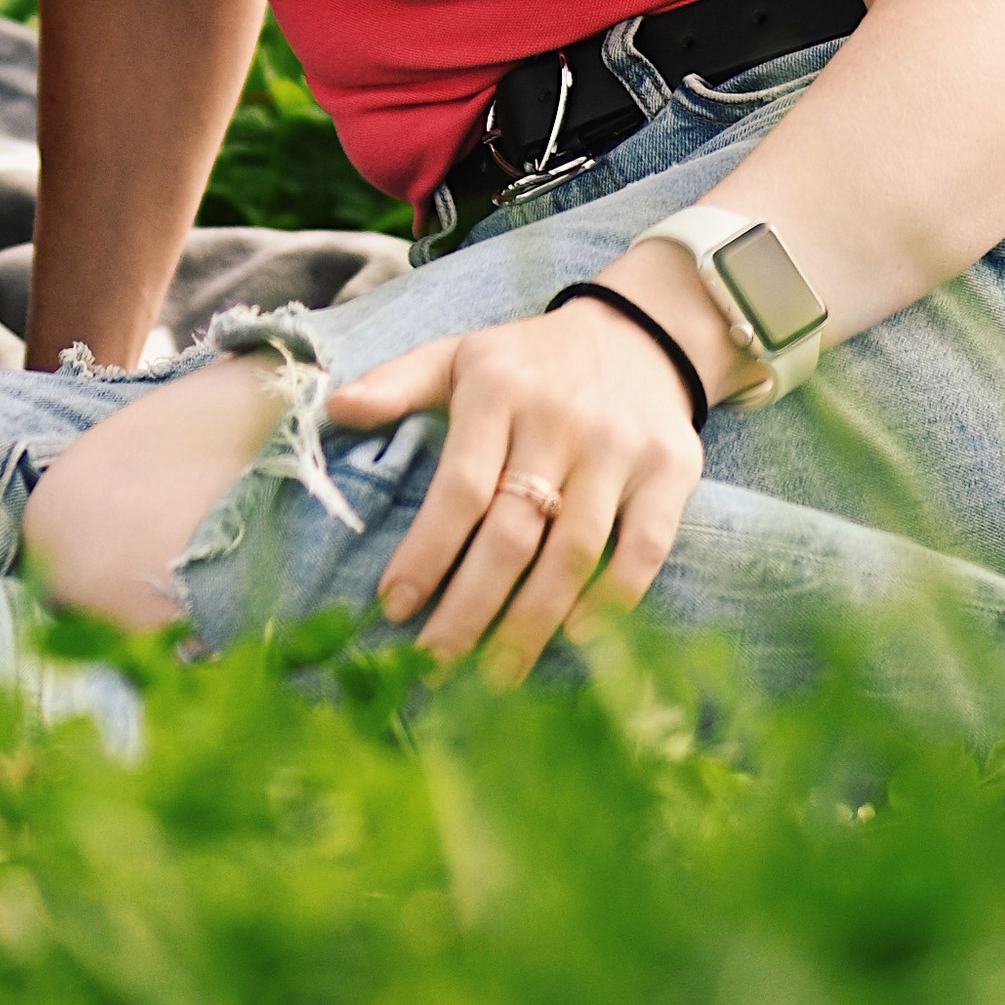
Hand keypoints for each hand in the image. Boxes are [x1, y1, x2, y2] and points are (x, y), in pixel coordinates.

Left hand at [322, 288, 707, 679]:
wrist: (639, 333)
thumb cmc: (530, 361)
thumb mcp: (460, 355)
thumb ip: (398, 382)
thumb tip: (334, 409)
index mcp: (497, 390)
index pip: (459, 488)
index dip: (426, 553)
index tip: (393, 606)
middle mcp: (558, 421)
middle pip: (512, 533)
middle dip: (469, 607)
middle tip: (434, 663)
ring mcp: (618, 449)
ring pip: (573, 552)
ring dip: (532, 621)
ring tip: (496, 671)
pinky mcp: (670, 473)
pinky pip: (642, 550)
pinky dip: (612, 600)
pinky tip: (576, 636)